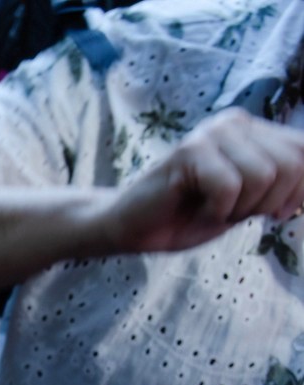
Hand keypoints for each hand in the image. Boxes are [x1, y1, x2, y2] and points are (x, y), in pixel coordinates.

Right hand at [104, 108, 303, 254]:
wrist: (132, 228)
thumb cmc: (189, 216)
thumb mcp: (249, 200)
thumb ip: (282, 183)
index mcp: (253, 130)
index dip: (300, 190)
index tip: (274, 213)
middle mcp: (235, 122)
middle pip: (290, 165)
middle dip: (269, 203)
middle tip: (236, 212)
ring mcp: (211, 133)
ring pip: (264, 176)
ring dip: (241, 207)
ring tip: (215, 209)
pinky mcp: (189, 150)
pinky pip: (229, 186)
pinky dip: (217, 210)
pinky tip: (198, 209)